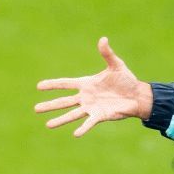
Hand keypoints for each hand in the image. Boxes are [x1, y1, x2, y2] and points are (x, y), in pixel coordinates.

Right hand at [33, 37, 154, 135]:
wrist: (137, 95)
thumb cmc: (126, 79)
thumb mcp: (116, 65)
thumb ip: (107, 54)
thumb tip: (103, 39)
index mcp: (86, 84)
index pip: (66, 83)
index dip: (53, 85)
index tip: (39, 86)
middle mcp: (85, 97)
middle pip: (64, 102)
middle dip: (50, 105)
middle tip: (35, 109)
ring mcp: (91, 107)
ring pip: (72, 114)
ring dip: (60, 120)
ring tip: (48, 125)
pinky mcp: (99, 116)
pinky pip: (89, 122)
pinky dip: (83, 128)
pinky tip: (75, 134)